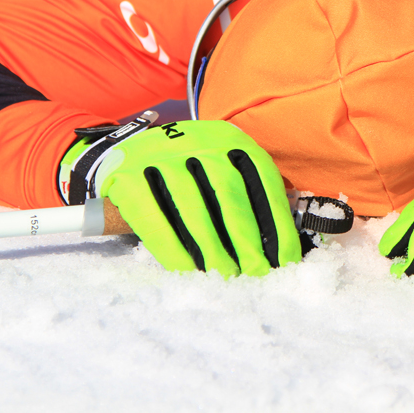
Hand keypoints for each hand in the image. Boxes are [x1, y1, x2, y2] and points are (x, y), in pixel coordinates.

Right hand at [92, 120, 300, 275]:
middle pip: (229, 196)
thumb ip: (250, 188)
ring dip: (213, 248)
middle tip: (257, 272)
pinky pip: (155, 219)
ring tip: (226, 275)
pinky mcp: (128, 177)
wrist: (132, 145)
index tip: (285, 258)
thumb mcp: (222, 160)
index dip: (277, 221)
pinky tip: (187, 270)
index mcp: (229, 138)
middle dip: (247, 239)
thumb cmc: (190, 166)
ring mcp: (161, 157)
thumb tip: (279, 239)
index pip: (262, 180)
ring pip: (194, 209)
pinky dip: (173, 249)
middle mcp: (198, 142)